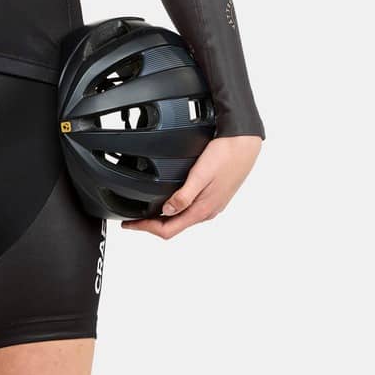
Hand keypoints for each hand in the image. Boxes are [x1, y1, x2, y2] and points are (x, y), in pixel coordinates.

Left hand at [120, 134, 262, 237]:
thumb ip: (184, 195)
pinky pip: (191, 210)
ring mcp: (212, 205)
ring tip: (147, 212)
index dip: (145, 229)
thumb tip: (167, 210)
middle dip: (151, 225)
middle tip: (133, 219)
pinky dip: (176, 210)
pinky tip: (170, 201)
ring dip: (163, 218)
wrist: (245, 144)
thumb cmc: (225, 156)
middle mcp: (207, 211)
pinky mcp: (215, 197)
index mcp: (202, 210)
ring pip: (183, 219)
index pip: (168, 230)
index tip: (129, 224)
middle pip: (174, 227)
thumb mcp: (200, 175)